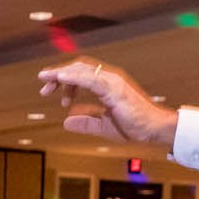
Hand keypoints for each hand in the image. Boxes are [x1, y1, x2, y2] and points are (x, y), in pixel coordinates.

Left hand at [38, 61, 179, 146]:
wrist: (155, 129)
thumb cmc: (135, 126)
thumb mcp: (104, 126)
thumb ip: (86, 122)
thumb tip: (67, 122)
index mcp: (106, 85)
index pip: (80, 75)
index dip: (63, 80)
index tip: (49, 91)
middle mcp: (109, 78)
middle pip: (78, 68)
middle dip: (58, 75)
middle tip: (43, 85)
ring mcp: (112, 81)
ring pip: (82, 70)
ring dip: (62, 74)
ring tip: (46, 79)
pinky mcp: (115, 88)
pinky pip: (91, 79)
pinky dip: (75, 77)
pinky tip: (61, 79)